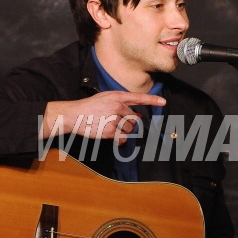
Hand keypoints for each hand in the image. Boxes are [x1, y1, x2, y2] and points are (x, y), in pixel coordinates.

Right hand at [42, 91, 165, 143]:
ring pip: (130, 129)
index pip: (138, 97)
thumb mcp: (105, 99)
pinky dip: (119, 140)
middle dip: (127, 123)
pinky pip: (123, 138)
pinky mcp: (110, 130)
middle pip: (134, 119)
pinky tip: (110, 135)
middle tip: (112, 122)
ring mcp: (114, 118)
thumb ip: (122, 105)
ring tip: (109, 127)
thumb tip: (138, 115)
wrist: (73, 114)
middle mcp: (117, 106)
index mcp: (117, 96)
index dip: (152, 100)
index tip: (163, 102)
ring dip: (123, 132)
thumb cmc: (89, 108)